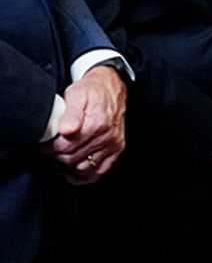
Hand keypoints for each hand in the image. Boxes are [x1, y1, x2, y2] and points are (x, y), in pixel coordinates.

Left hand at [48, 64, 128, 180]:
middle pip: (73, 159)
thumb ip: (71, 114)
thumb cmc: (92, 91)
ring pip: (85, 168)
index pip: (66, 148)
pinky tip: (74, 171)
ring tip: (60, 158)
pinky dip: (86, 175)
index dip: (50, 149)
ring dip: (70, 166)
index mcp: (96, 124)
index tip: (44, 145)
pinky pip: (100, 171)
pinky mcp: (117, 149)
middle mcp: (107, 137)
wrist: (112, 88)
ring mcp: (113, 145)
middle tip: (49, 150)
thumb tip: (65, 131)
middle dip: (57, 157)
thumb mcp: (77, 95)